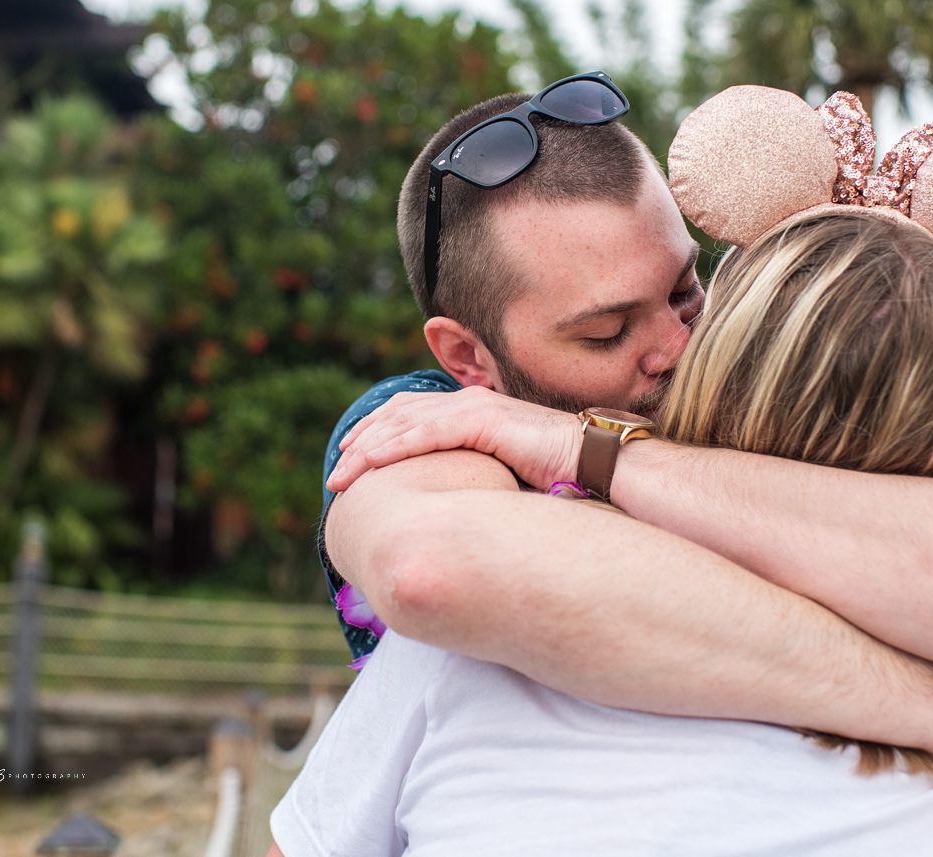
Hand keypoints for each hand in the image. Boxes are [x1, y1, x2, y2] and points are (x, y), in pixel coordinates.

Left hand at [328, 386, 582, 491]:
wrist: (596, 462)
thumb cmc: (557, 474)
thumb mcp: (502, 472)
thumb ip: (472, 476)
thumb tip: (449, 506)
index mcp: (471, 411)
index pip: (410, 415)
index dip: (376, 433)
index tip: (350, 458)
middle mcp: (469, 402)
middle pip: (398, 416)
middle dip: (362, 442)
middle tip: (336, 471)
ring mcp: (476, 407)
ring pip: (405, 424)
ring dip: (368, 450)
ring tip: (342, 474)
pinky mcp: (485, 420)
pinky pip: (429, 432)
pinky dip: (395, 447)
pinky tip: (371, 463)